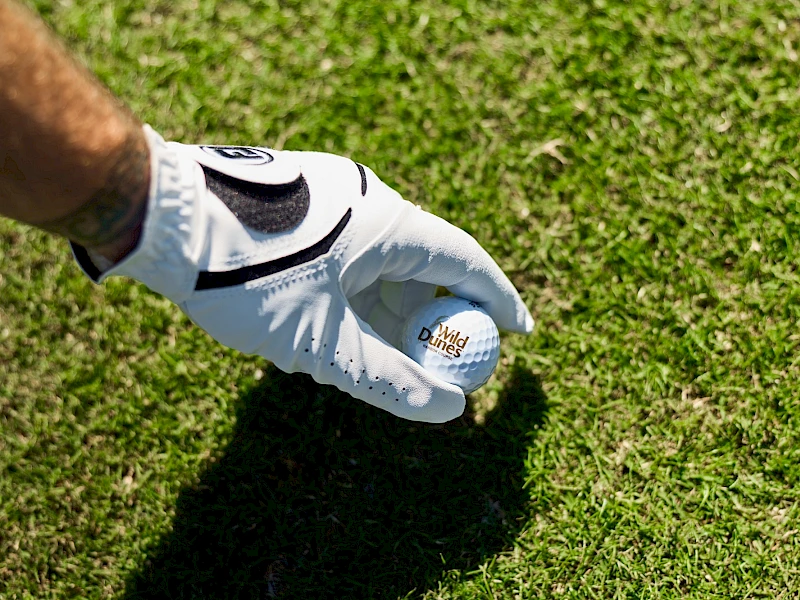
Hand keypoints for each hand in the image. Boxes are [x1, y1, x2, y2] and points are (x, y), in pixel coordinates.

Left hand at [73, 127, 532, 422]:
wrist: (161, 219)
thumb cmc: (242, 277)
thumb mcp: (321, 342)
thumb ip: (386, 378)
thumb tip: (447, 409)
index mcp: (388, 222)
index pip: (466, 261)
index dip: (499, 300)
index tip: (522, 331)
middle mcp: (368, 200)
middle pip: (427, 263)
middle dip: (440, 316)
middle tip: (448, 358)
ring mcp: (335, 196)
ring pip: (386, 261)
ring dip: (395, 309)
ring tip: (392, 354)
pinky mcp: (305, 202)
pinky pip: (354, 252)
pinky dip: (363, 291)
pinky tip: (343, 322)